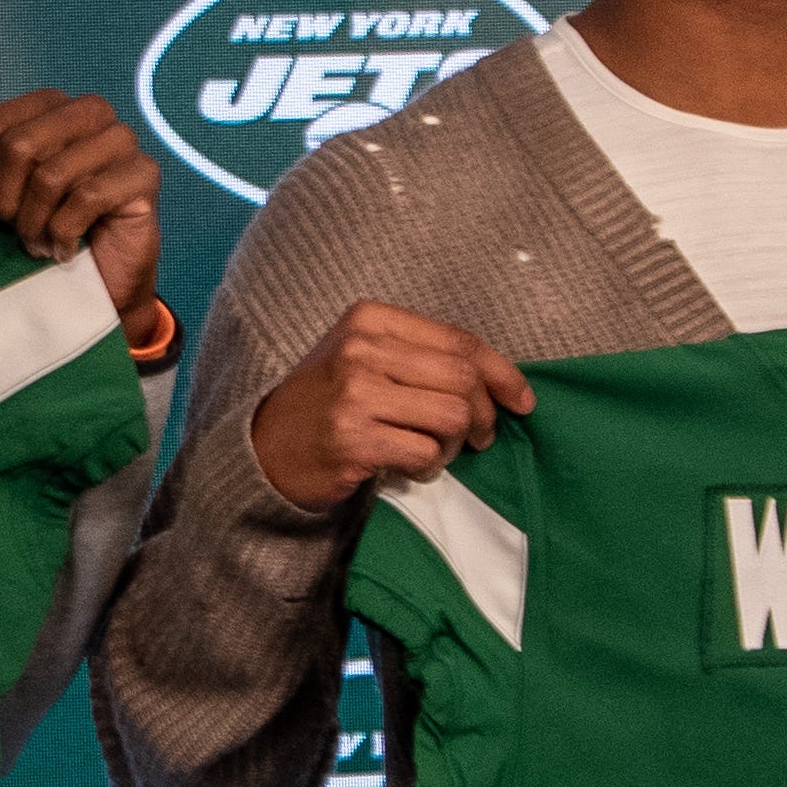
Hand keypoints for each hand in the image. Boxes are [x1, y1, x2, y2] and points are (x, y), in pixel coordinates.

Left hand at [0, 90, 163, 346]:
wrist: (91, 285)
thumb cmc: (38, 232)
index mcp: (46, 105)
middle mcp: (87, 112)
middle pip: (17, 146)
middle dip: (5, 201)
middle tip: (13, 228)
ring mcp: (121, 139)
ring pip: (51, 175)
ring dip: (34, 222)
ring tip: (37, 242)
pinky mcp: (144, 175)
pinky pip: (86, 198)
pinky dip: (63, 234)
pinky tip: (64, 249)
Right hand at [247, 302, 535, 509]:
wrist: (264, 448)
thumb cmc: (329, 403)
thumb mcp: (366, 359)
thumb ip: (423, 357)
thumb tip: (501, 380)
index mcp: (369, 319)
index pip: (459, 341)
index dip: (502, 373)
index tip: (522, 400)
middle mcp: (360, 349)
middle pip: (462, 379)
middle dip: (482, 414)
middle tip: (477, 437)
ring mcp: (354, 394)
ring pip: (451, 416)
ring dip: (452, 444)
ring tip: (433, 451)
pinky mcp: (353, 439)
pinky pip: (425, 453)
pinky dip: (427, 467)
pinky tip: (405, 467)